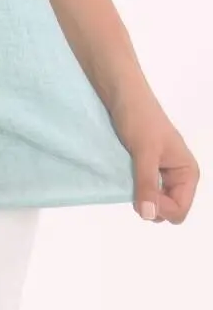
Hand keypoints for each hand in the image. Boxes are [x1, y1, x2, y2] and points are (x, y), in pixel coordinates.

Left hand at [109, 94, 199, 224]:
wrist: (122, 95)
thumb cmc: (139, 118)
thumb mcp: (144, 151)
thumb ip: (148, 183)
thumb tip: (149, 215)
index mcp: (187, 173)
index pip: (179, 210)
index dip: (161, 208)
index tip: (141, 195)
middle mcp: (178, 176)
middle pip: (168, 211)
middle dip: (151, 205)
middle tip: (134, 186)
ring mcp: (162, 173)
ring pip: (154, 202)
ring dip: (141, 197)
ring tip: (130, 178)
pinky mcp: (146, 169)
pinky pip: (144, 190)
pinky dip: (135, 189)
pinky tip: (126, 177)